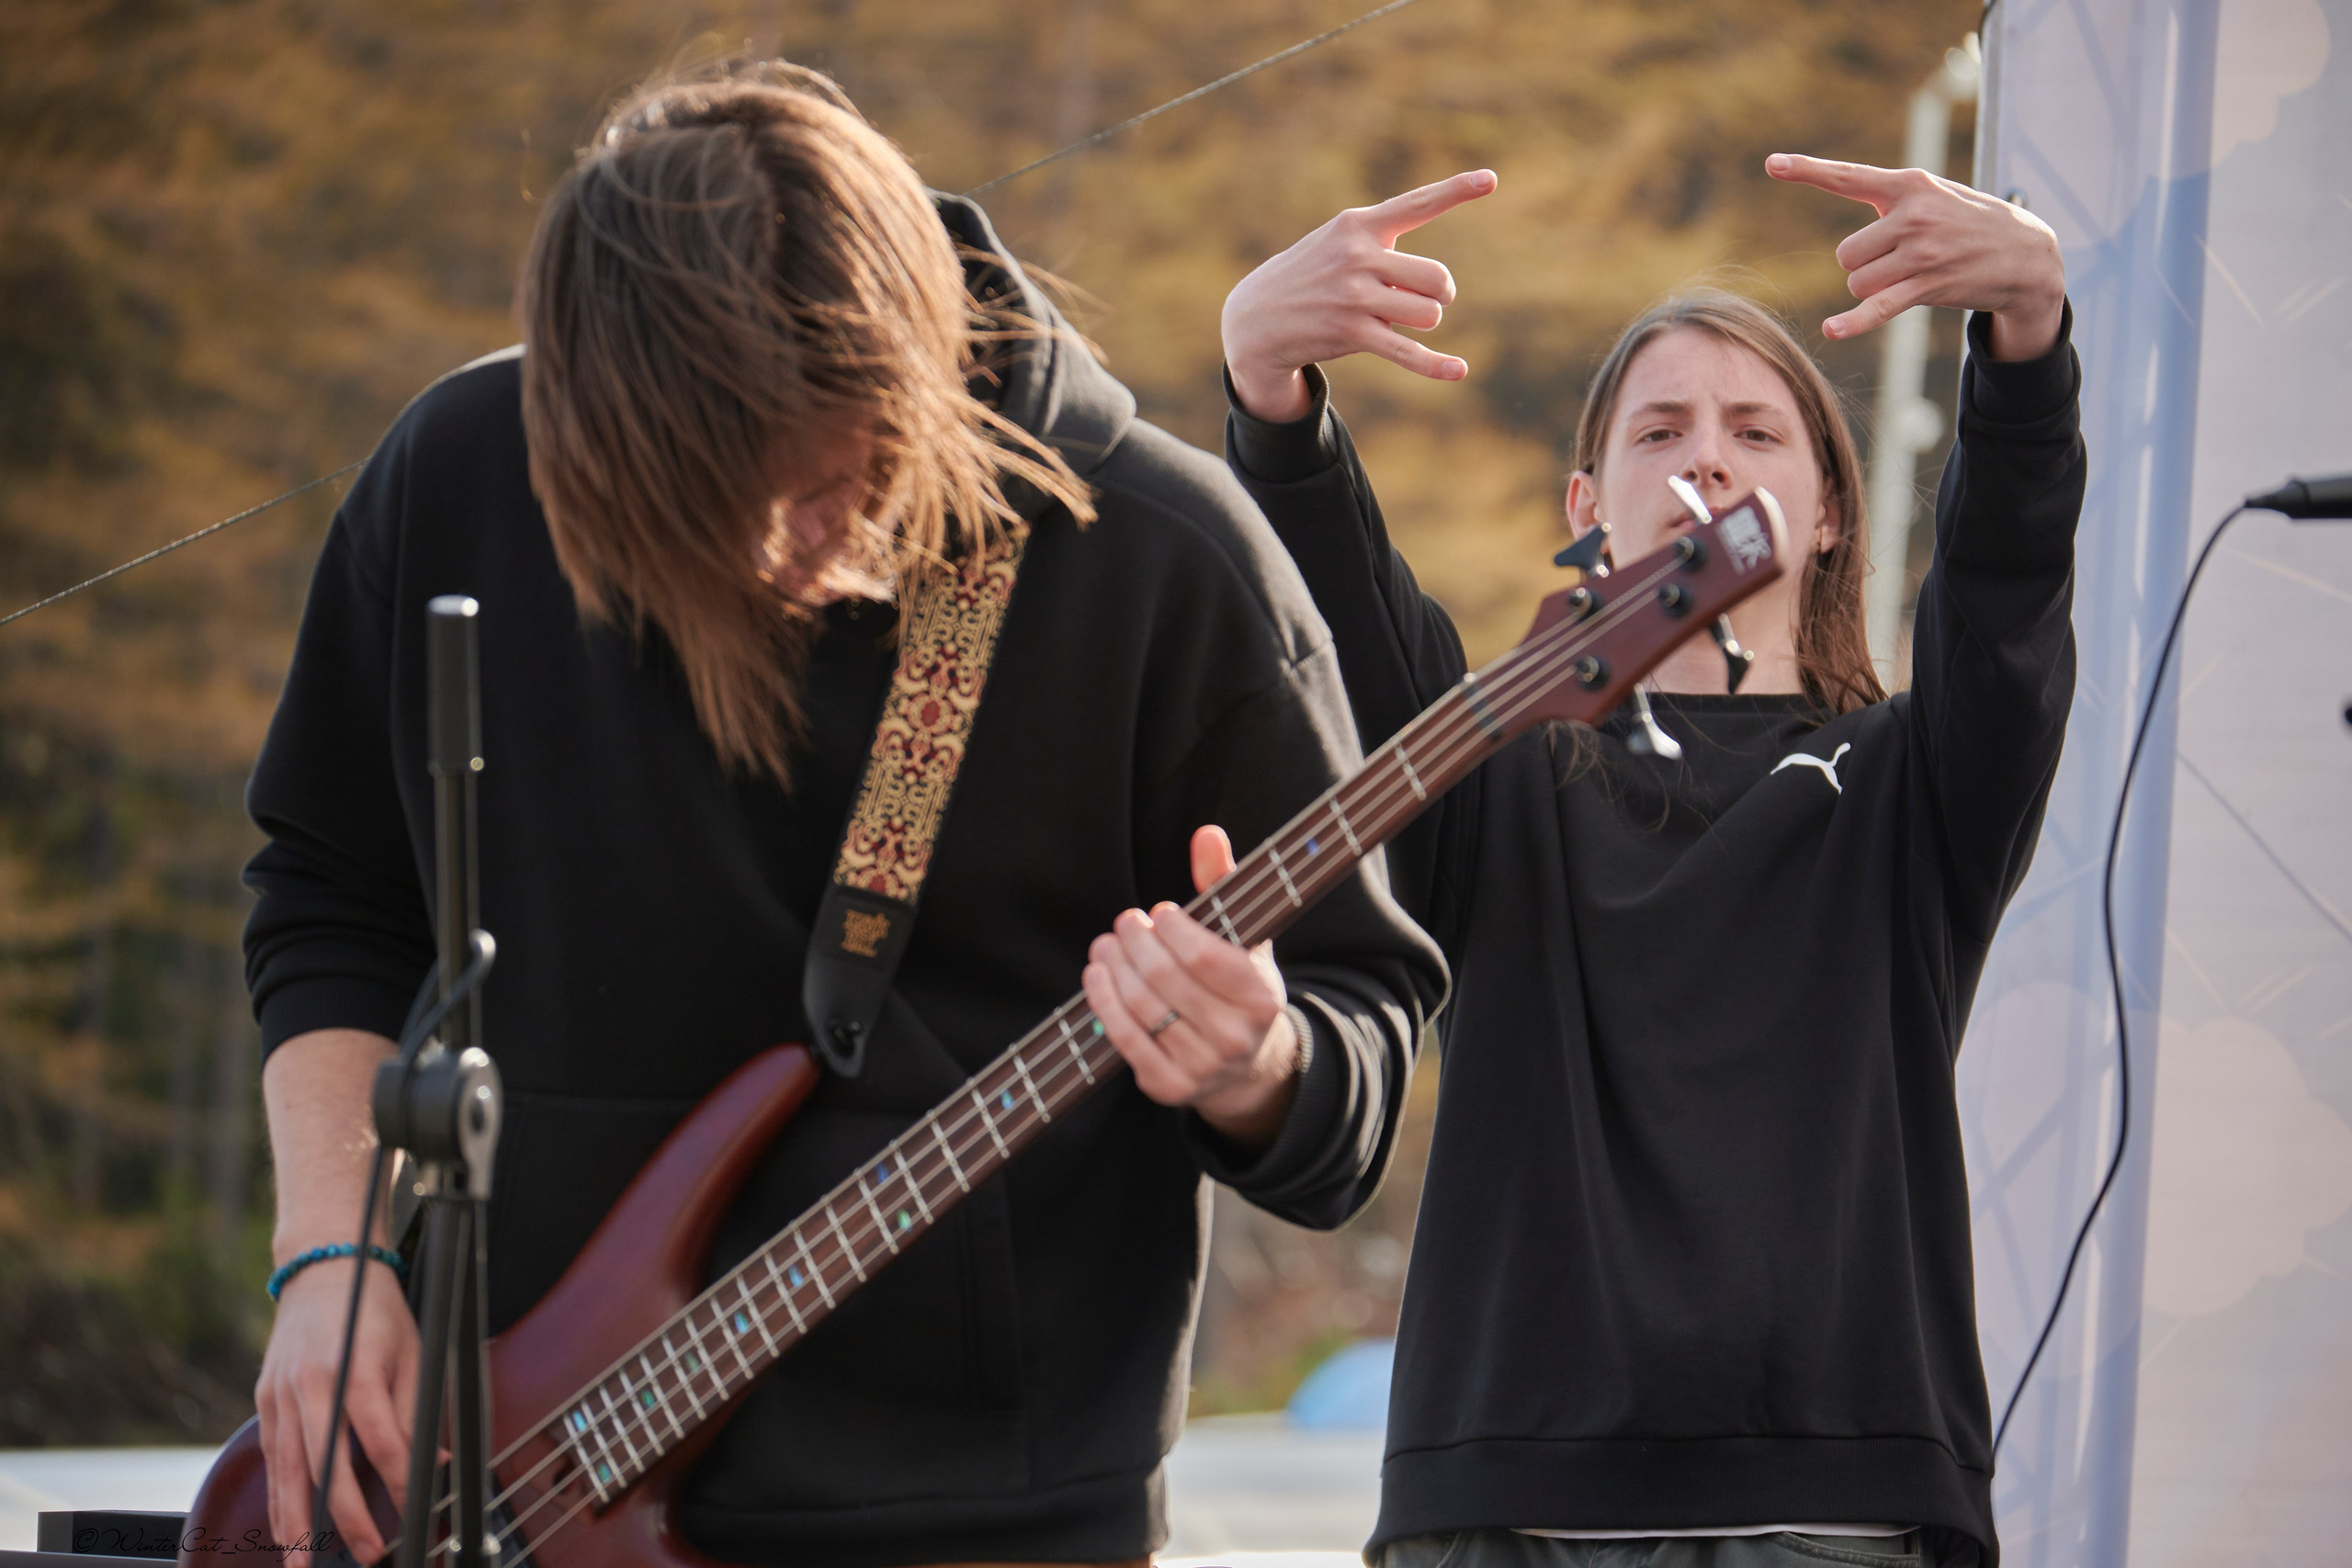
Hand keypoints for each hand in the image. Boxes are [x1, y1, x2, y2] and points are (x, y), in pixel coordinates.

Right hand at [255, 1256, 418, 1562]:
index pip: (382, 1441)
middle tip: (365, 1554)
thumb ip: (415, 1410)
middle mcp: (314, 1384)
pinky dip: (277, 1496)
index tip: (416, 1512)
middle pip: (327, 1465)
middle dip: (345, 1518)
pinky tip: (284, 1527)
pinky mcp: (265, 1398)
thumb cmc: (376, 1310)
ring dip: (296, 1522)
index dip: (400, 1482)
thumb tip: (433, 1464)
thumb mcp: (411, 1350)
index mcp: (358, 1369)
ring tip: (302, 1563)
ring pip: (288, 1470)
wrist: (322, 1266)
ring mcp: (282, 1393)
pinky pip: (271, 1457)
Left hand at [1084, 825, 1300, 1147]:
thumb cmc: (1238, 988)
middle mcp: (1236, 1036)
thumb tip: (1206, 833)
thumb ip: (1225, 884)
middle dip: (1135, 942)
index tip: (1159, 912)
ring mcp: (1203, 1066)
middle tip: (1125, 923)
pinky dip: (1103, 1002)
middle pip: (1166, 978)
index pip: (1204, 956)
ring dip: (1114, 967)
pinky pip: (1125, 1039)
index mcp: (1262, 997)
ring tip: (1106, 944)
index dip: (1172, 929)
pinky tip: (1096, 975)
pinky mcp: (1170, 1087)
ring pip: (1142, 1007)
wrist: (1246, 1069)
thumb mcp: (1245, 939)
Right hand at [1221, 169, 1498, 421]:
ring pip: (1429, 313)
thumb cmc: (1313, 274)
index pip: (1417, 203)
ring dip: (1421, 321)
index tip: (1491, 179)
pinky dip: (1435, 364)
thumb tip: (1433, 293)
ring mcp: (1354, 296)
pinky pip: (1407, 352)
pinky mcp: (1352, 333)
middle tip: (1418, 298)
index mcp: (1359, 224)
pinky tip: (1459, 370)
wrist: (1258, 317)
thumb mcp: (1341, 244)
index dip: (1457, 190)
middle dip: (1438, 293)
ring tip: (1391, 318)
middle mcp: (1358, 256)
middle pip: (1437, 277)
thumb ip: (1388, 250)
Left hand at [1767, 153, 2065, 360]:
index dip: (1807, 170)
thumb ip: (1890, 199)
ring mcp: (1921, 251)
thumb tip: (1848, 209)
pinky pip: (1878, 307)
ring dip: (1873, 289)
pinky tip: (1832, 330)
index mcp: (1908, 184)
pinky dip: (1853, 322)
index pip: (1848, 175)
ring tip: (1911, 276)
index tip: (1772, 163)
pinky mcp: (1928, 284)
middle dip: (1863, 265)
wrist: (2027, 252)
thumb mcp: (1934, 196)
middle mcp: (1912, 215)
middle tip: (1898, 260)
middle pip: (1846, 253)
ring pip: (1858, 282)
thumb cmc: (1968, 222)